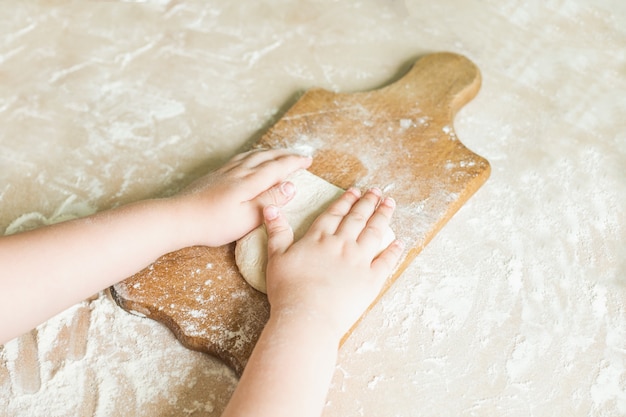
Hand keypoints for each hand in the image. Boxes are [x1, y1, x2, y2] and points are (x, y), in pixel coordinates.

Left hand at [174, 149, 311, 246]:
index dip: (294, 163)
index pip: (278, 167)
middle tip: (300, 155)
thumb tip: (291, 185)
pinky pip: (239, 158)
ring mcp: (225, 172)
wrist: (179, 218)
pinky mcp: (214, 176)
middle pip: (266, 157)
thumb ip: (270, 200)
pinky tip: (249, 159)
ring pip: (252, 155)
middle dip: (285, 154)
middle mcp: (239, 172)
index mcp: (249, 182)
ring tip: (278, 153)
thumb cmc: (214, 223)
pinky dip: (252, 155)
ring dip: (269, 152)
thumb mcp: (247, 217)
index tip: (308, 160)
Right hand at [263, 187, 403, 338]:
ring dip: (383, 216)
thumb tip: (270, 208)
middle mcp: (342, 244)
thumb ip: (277, 232)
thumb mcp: (276, 257)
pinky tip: (399, 242)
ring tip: (389, 204)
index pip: (335, 213)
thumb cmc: (288, 290)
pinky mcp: (371, 280)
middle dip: (368, 202)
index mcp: (319, 238)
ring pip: (374, 232)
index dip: (345, 201)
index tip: (355, 191)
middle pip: (357, 218)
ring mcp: (359, 261)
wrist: (307, 317)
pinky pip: (386, 261)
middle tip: (376, 191)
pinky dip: (394, 250)